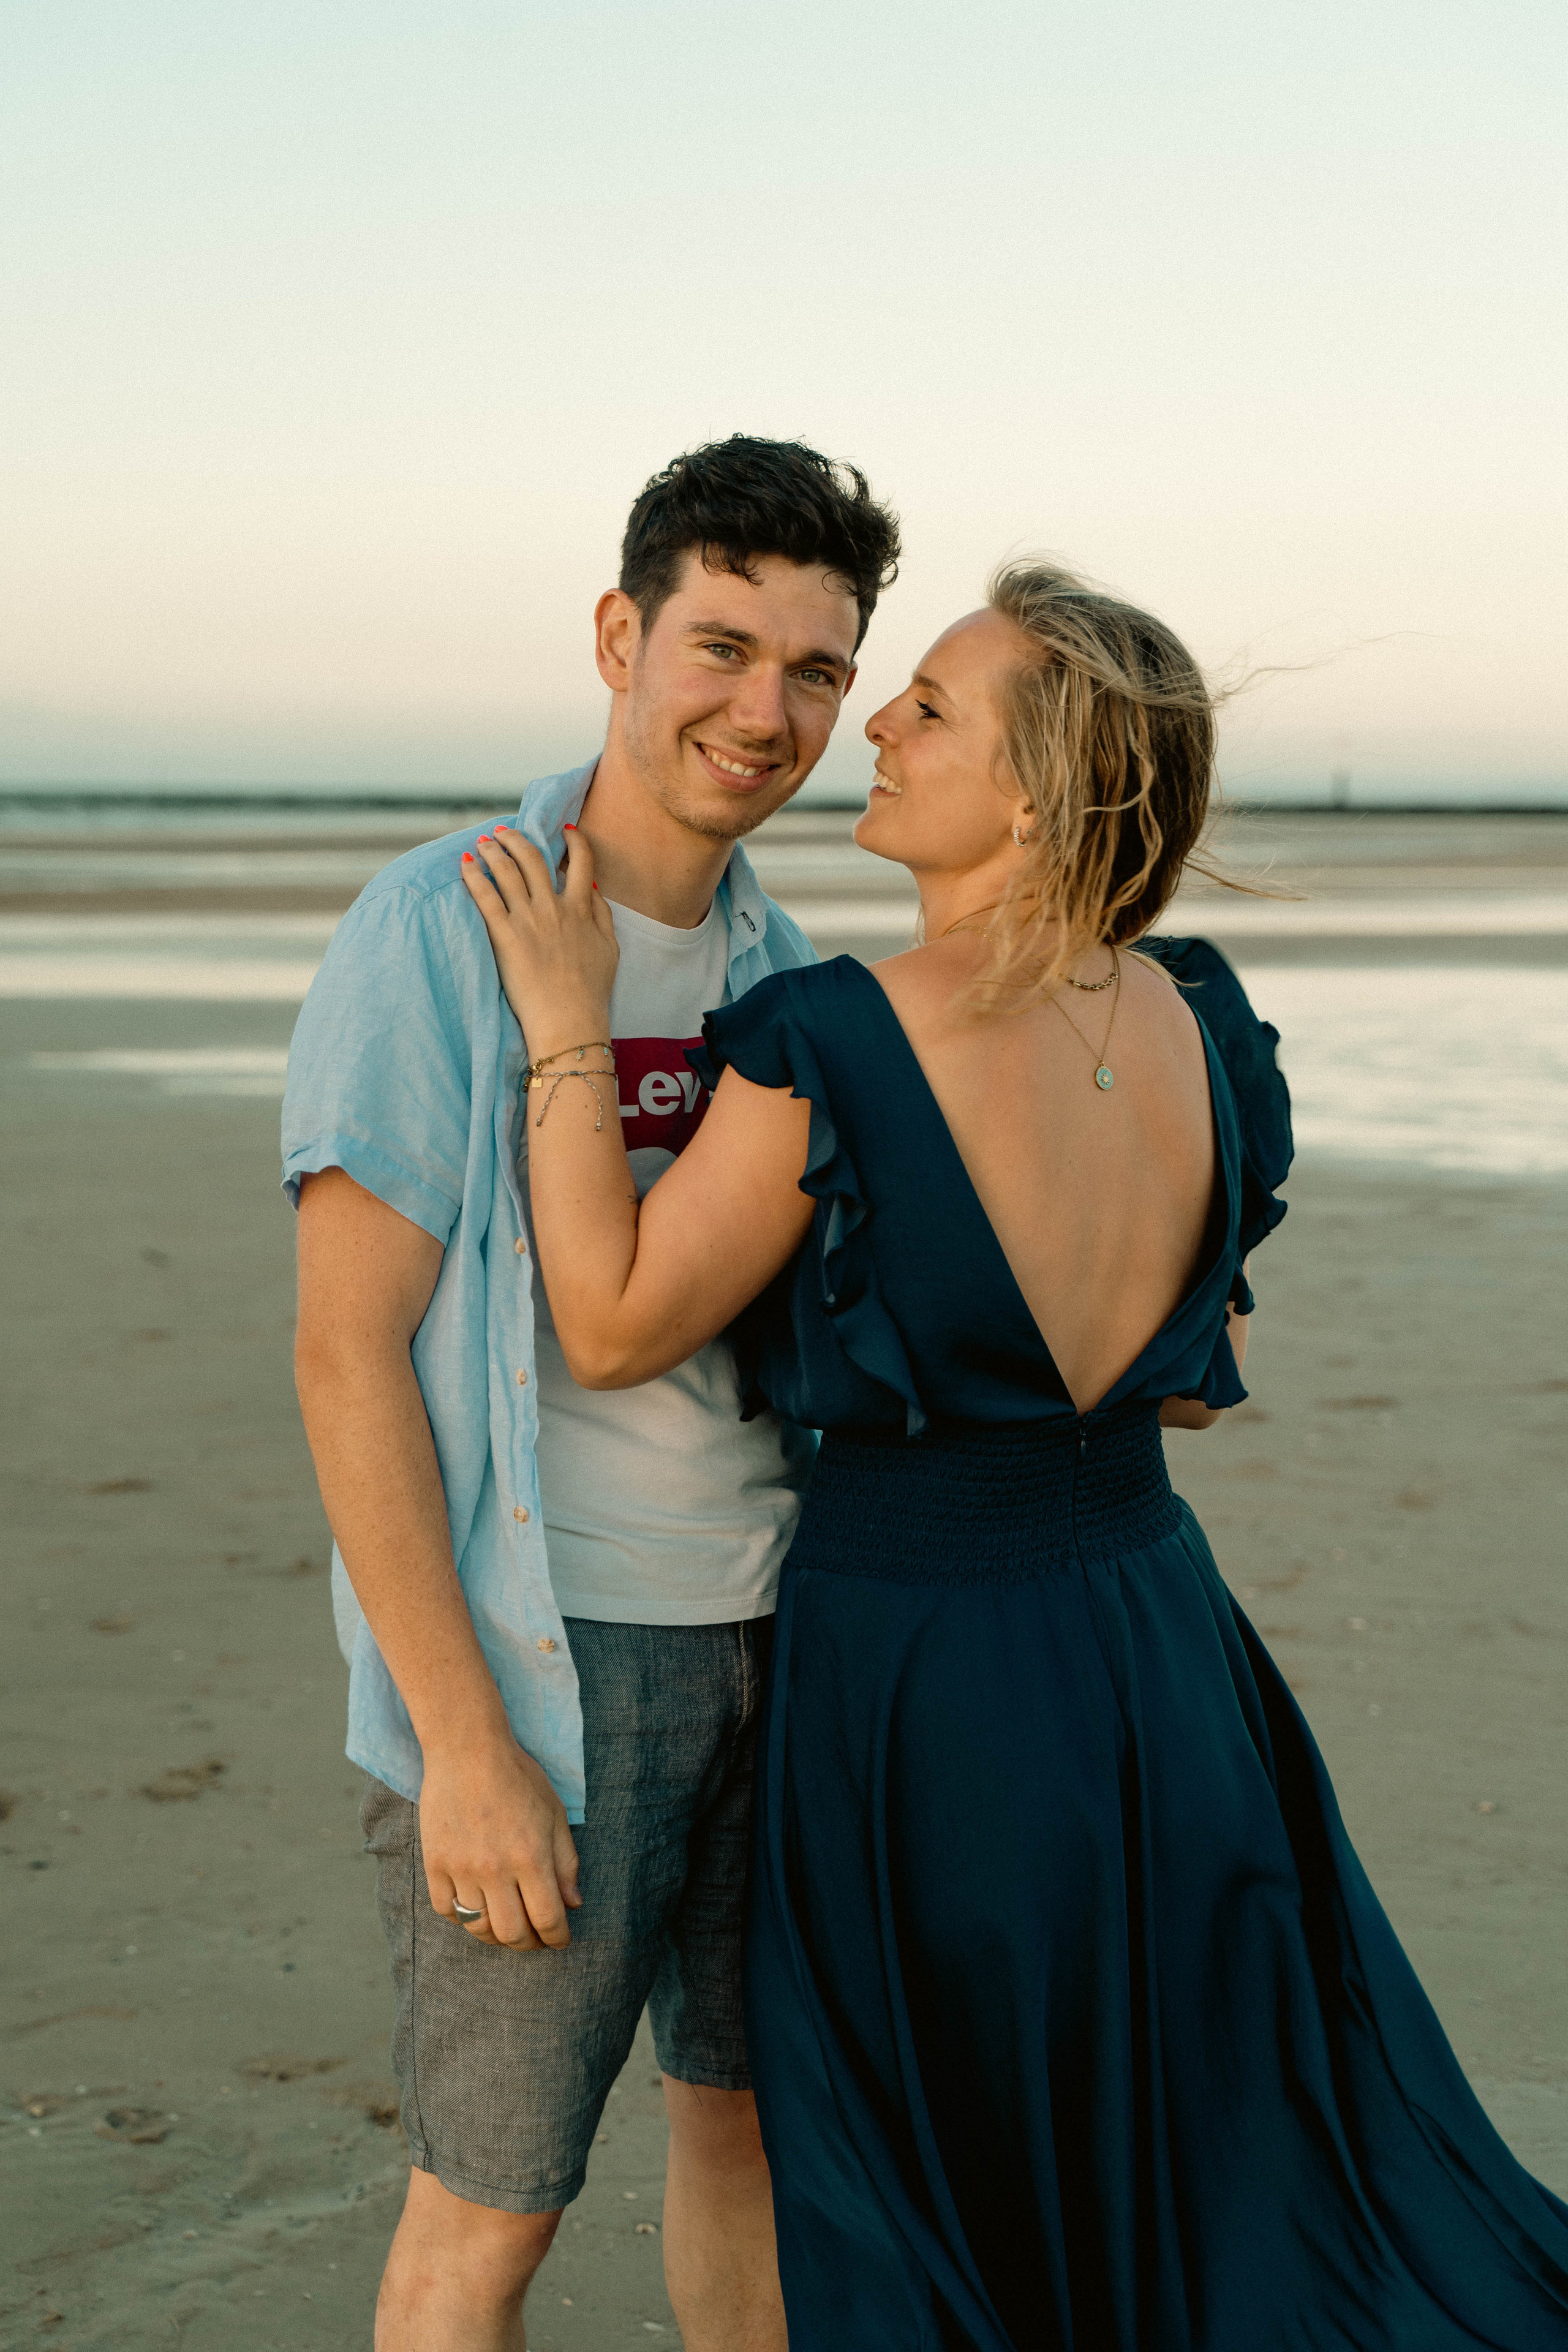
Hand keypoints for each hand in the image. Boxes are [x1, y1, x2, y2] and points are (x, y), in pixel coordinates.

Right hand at [419, 1731, 582, 1950]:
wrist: (467, 1750)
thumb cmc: (518, 1777)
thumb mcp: (555, 1814)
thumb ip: (566, 1862)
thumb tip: (573, 1904)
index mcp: (531, 1857)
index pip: (548, 1919)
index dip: (558, 1938)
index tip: (560, 1940)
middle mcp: (496, 1869)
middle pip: (512, 1934)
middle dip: (528, 1944)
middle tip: (534, 1937)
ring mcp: (462, 1868)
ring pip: (478, 1927)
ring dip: (496, 1935)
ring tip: (505, 1925)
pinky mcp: (435, 1863)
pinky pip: (447, 1910)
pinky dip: (462, 1916)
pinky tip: (475, 1905)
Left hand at [461, 823, 618, 1056]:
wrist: (569, 1019)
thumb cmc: (591, 990)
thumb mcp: (610, 948)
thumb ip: (602, 913)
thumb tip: (590, 887)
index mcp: (581, 908)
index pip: (581, 861)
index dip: (574, 841)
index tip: (564, 831)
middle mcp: (553, 907)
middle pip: (533, 859)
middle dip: (517, 839)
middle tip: (504, 833)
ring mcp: (527, 920)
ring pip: (507, 871)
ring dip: (493, 850)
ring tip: (483, 843)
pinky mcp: (504, 936)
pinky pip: (485, 896)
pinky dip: (474, 876)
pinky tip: (465, 864)